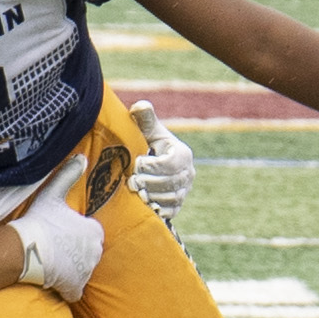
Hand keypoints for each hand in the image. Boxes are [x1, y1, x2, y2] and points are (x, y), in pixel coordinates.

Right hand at [11, 156, 105, 300]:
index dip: (75, 233)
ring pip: (81, 271)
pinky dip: (66, 288)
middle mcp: (96, 252)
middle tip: (55, 249)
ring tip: (52, 264)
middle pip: (87, 252)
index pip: (90, 233)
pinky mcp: (75, 287)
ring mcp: (86, 272)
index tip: (61, 234)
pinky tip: (54, 282)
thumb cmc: (40, 221)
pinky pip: (74, 290)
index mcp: (94, 231)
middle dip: (75, 252)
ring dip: (70, 269)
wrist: (27, 250)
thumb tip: (82, 157)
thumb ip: (69, 175)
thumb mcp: (53, 194)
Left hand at [126, 100, 193, 226]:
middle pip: (172, 182)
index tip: (136, 163)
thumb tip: (140, 106)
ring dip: (152, 196)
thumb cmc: (146, 143)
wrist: (148, 163)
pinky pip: (171, 211)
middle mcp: (188, 174)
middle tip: (130, 181)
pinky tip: (143, 206)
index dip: (153, 165)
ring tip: (135, 192)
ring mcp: (184, 191)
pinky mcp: (176, 205)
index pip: (171, 163)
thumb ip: (145, 119)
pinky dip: (158, 210)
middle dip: (149, 182)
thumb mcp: (146, 130)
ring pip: (172, 198)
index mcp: (183, 154)